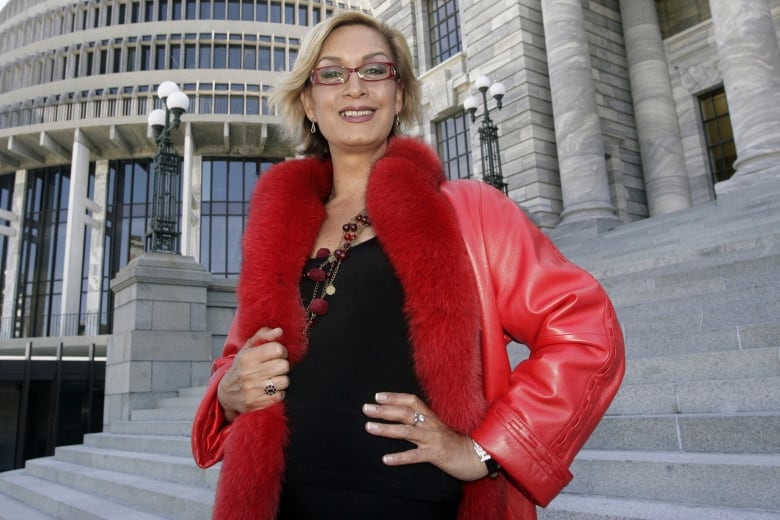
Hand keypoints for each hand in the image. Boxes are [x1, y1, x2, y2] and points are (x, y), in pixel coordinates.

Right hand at [217, 327, 289, 422]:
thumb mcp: (247, 349)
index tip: (276, 354)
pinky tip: (268, 390)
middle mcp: (249, 374)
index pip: (277, 349)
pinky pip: (280, 396)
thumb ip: (263, 336)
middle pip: (283, 366)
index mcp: (247, 357)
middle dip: (281, 366)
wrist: (226, 394)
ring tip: (271, 379)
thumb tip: (279, 331)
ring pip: (284, 381)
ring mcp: (253, 390)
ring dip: (281, 380)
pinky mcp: (258, 404)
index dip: (281, 351)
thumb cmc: (240, 368)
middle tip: (274, 367)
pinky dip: (277, 393)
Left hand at [362, 392, 487, 481]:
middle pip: (405, 413)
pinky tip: (386, 459)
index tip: (378, 396)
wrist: (477, 456)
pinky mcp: (436, 455)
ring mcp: (433, 439)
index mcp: (431, 417)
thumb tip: (405, 419)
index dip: (395, 397)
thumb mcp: (439, 428)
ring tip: (369, 427)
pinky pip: (415, 456)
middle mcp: (431, 425)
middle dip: (384, 410)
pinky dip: (399, 457)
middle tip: (366, 408)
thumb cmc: (456, 443)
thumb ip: (424, 423)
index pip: (412, 401)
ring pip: (406, 431)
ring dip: (386, 429)